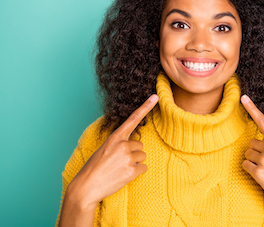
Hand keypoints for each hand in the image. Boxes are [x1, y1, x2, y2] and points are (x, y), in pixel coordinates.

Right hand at [68, 94, 158, 208]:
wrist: (86, 187)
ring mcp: (127, 157)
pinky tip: (124, 175)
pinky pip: (143, 167)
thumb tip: (132, 143)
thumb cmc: (93, 168)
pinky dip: (136, 172)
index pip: (133, 119)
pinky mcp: (132, 170)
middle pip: (140, 145)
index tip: (155, 97)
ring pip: (142, 156)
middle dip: (133, 152)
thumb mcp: (103, 149)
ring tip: (119, 169)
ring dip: (134, 162)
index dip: (145, 107)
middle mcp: (122, 145)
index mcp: (114, 137)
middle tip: (119, 161)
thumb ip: (118, 143)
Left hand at [240, 95, 263, 224]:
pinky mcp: (258, 172)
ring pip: (247, 154)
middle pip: (251, 143)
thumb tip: (255, 143)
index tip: (243, 97)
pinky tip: (262, 177)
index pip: (263, 121)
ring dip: (253, 162)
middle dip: (255, 152)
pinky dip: (250, 171)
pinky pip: (245, 165)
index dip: (252, 108)